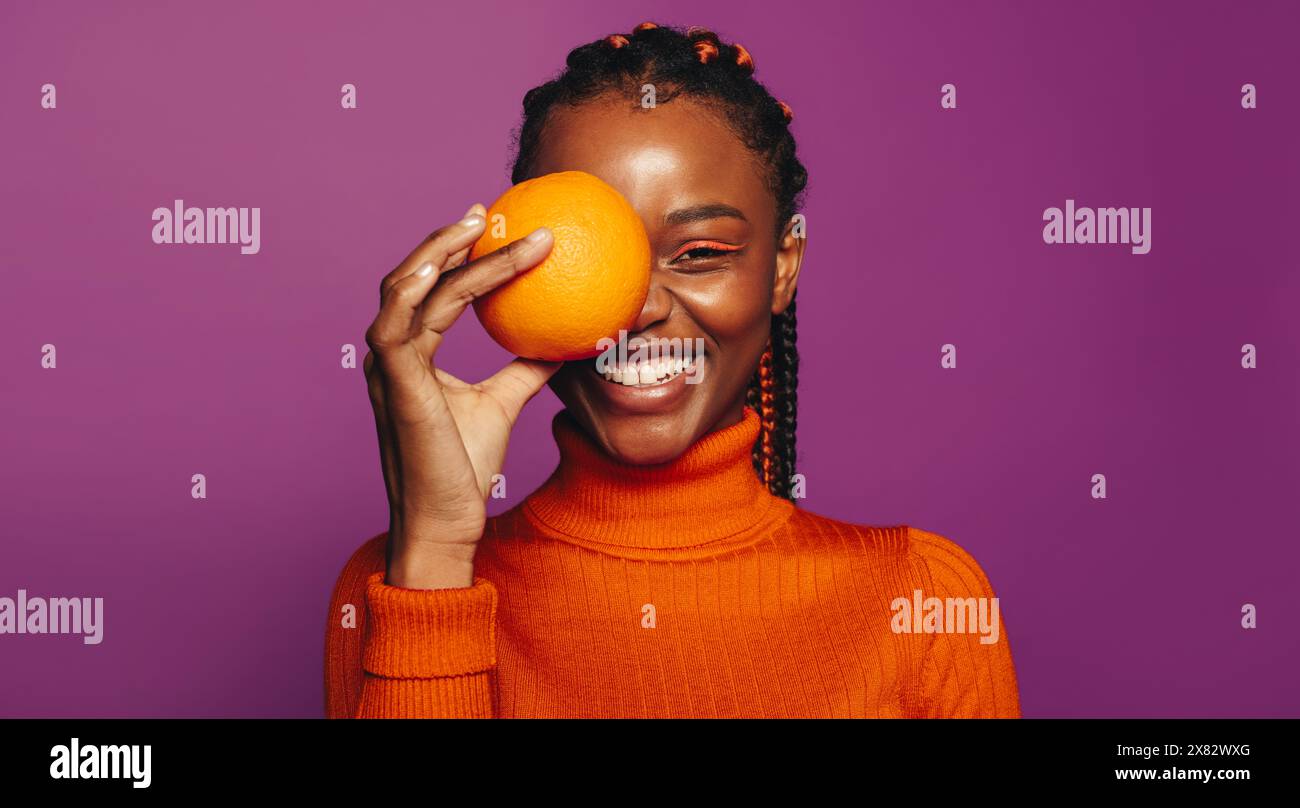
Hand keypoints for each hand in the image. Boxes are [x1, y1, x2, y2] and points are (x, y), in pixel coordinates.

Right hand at [363, 204, 559, 588]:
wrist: (445, 520)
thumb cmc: (464, 467)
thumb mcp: (505, 402)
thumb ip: (527, 366)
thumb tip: (569, 337)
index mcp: (410, 356)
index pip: (431, 291)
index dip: (455, 254)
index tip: (489, 225)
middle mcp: (391, 353)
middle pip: (413, 277)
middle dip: (447, 239)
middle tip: (487, 211)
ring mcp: (386, 366)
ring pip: (408, 289)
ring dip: (442, 252)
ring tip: (479, 225)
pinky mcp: (393, 383)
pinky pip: (400, 323)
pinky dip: (420, 287)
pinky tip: (449, 263)